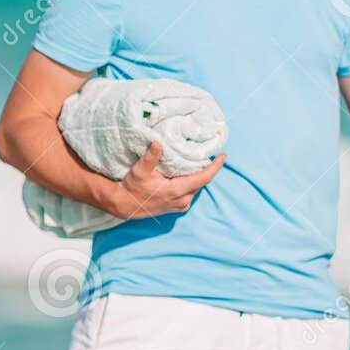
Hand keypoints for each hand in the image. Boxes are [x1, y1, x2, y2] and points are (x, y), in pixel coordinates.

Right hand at [108, 142, 225, 218]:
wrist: (126, 205)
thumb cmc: (133, 187)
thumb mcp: (140, 171)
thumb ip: (151, 157)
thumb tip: (157, 143)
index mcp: (177, 191)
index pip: (204, 178)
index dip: (215, 167)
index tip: (223, 156)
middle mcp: (182, 200)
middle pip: (201, 181)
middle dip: (207, 168)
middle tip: (209, 154)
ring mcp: (181, 205)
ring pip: (196, 187)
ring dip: (198, 175)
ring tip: (198, 161)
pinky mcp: (178, 207)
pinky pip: (191, 192)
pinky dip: (192, 182)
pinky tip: (188, 173)